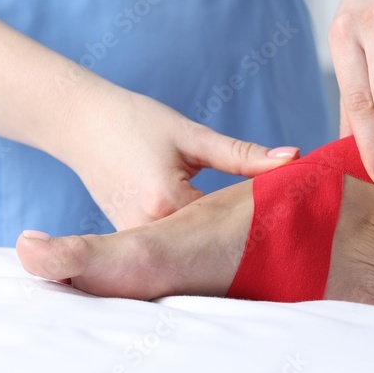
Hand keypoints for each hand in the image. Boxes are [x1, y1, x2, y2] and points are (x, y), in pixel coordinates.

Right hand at [54, 82, 298, 229]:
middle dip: (243, 244)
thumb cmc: (135, 120)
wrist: (78, 122)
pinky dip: (192, 243)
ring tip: (260, 251)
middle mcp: (147, 229)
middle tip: (285, 247)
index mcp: (167, 202)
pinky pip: (170, 248)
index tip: (295, 228)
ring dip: (217, 247)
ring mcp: (133, 239)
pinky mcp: (128, 238)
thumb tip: (294, 158)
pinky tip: (219, 244)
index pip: (228, 227)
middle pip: (208, 247)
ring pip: (188, 252)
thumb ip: (243, 155)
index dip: (262, 225)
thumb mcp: (192, 134)